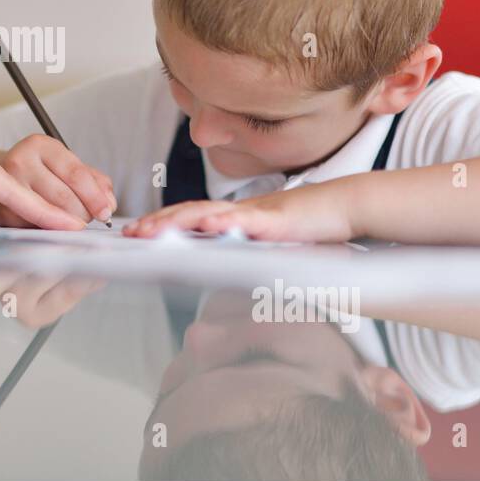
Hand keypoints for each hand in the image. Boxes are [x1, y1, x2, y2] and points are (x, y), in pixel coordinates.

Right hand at [0, 134, 116, 227]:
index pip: (74, 174)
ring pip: (50, 215)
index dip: (94, 196)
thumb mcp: (70, 166)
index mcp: (40, 145)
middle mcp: (19, 162)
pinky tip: (53, 224)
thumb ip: (96, 182)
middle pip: (64, 198)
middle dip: (84, 214)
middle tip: (89, 217)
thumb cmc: (44, 173)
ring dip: (70, 224)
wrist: (4, 178)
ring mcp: (7, 187)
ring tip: (73, 220)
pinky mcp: (2, 211)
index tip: (106, 211)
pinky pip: (36, 227)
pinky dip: (51, 230)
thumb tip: (108, 204)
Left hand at [122, 179, 356, 242]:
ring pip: (208, 214)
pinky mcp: (276, 220)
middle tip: (131, 234)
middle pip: (191, 214)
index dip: (164, 224)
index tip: (137, 233)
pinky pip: (245, 221)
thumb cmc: (313, 226)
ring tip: (151, 231)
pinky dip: (224, 223)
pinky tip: (206, 227)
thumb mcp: (274, 243)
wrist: (348, 206)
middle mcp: (241, 212)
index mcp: (237, 218)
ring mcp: (256, 214)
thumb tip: (229, 274)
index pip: (193, 218)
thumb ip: (251, 253)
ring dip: (176, 222)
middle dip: (158, 224)